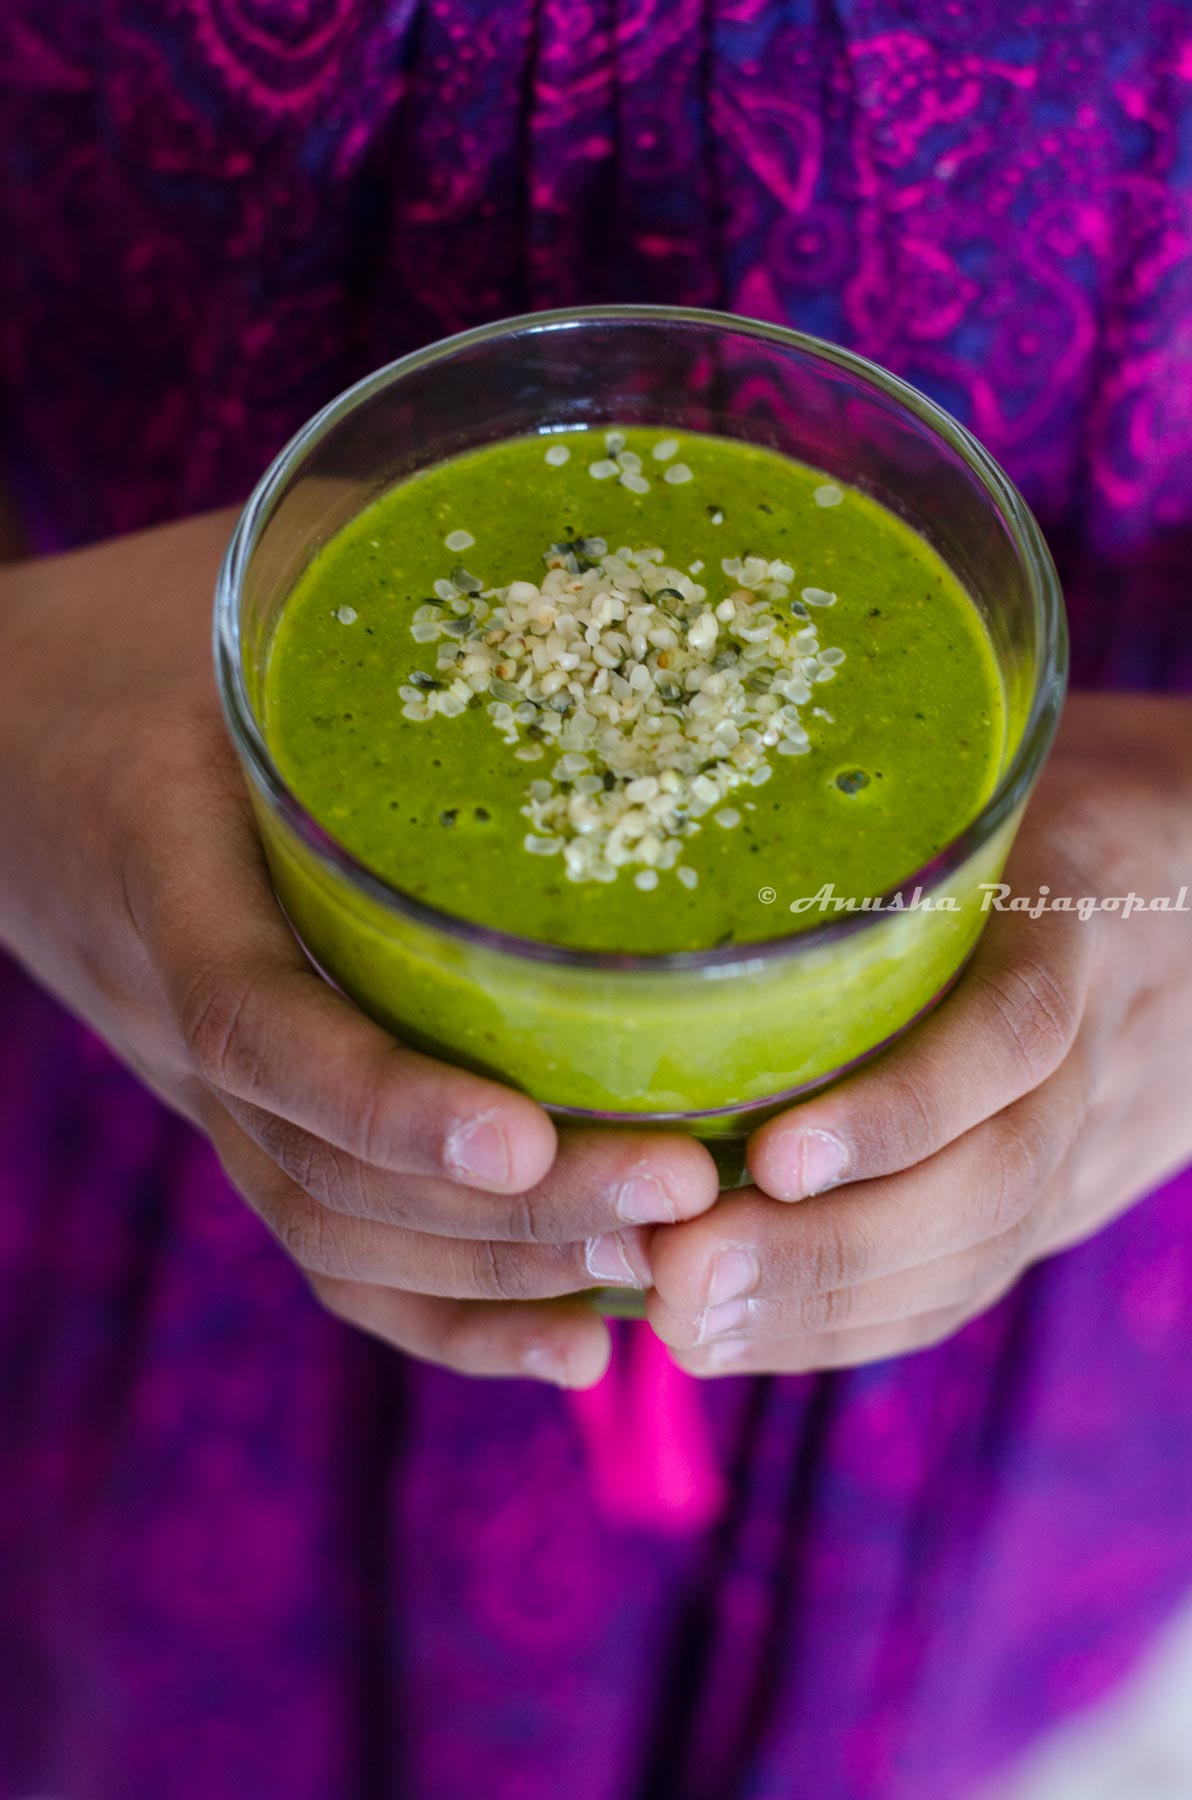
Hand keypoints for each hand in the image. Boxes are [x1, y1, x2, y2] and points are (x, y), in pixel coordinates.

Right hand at [0, 513, 719, 1384]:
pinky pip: (335, 1249)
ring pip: (339, 1236)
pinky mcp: (251, 1115)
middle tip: (689, 1192)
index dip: (385, 1100)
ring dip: (500, 1276)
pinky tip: (574, 1339)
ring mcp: (212, 1087)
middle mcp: (181, 1015)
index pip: (260, 1026)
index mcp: (163, 872)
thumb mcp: (231, 590)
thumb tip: (606, 557)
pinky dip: (453, 1316)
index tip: (525, 1132)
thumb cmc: (123, 647)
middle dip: (511, 1210)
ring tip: (663, 1270)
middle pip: (330, 1173)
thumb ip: (371, 585)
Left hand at [646, 694, 1191, 1374]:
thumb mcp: (970, 791)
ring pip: (976, 1252)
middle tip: (679, 1272)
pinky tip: (739, 1336)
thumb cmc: (1027, 820)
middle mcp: (1095, 1046)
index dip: (902, 1109)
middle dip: (829, 1249)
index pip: (1014, 1035)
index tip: (771, 1157)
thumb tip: (659, 815)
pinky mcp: (1047, 1199)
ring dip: (821, 1308)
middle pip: (990, 1179)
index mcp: (1076, 923)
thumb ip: (868, 819)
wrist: (1178, 900)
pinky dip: (845, 1327)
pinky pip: (963, 1286)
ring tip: (682, 1318)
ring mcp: (1079, 1136)